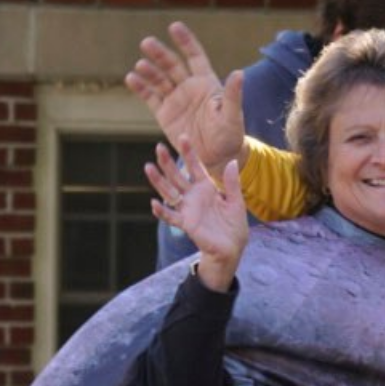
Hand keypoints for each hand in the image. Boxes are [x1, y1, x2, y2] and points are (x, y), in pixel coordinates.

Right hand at [125, 22, 247, 176]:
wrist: (217, 158)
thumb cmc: (229, 136)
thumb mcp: (232, 116)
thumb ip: (232, 95)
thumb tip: (239, 73)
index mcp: (206, 83)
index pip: (195, 56)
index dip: (185, 41)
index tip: (174, 26)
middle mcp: (188, 87)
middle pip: (172, 65)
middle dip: (160, 53)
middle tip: (147, 43)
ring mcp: (175, 99)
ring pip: (159, 79)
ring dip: (149, 70)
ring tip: (140, 65)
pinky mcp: (164, 113)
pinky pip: (150, 97)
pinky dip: (141, 88)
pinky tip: (131, 79)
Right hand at [146, 135, 247, 290]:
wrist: (232, 248)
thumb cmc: (234, 225)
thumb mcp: (236, 202)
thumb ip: (232, 184)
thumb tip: (232, 161)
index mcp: (206, 187)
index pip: (195, 166)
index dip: (189, 153)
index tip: (183, 137)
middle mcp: (193, 196)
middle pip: (177, 176)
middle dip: (167, 163)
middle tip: (159, 148)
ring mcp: (188, 209)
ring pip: (169, 192)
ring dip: (159, 181)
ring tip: (148, 168)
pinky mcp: (186, 224)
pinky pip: (171, 216)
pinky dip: (163, 211)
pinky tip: (154, 203)